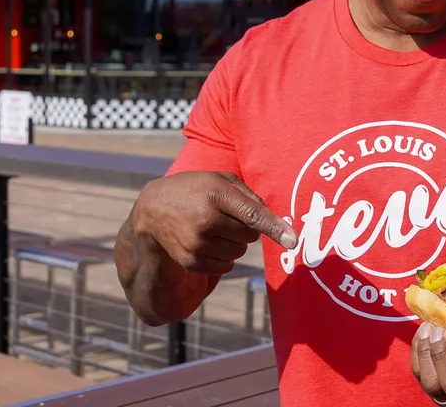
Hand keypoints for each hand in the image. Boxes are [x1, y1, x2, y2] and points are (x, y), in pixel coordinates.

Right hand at [132, 171, 296, 275]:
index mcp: (216, 194)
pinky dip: (223, 256)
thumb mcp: (220, 179)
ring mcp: (197, 244)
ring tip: (213, 227)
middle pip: (251, 236)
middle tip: (228, 216)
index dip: (275, 228)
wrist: (153, 210)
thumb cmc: (196, 189)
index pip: (252, 215)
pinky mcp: (192, 262)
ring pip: (239, 252)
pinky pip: (226, 266)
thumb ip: (250, 195)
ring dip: (234, 243)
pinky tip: (206, 241)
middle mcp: (206, 220)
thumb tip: (276, 222)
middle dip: (247, 228)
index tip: (292, 240)